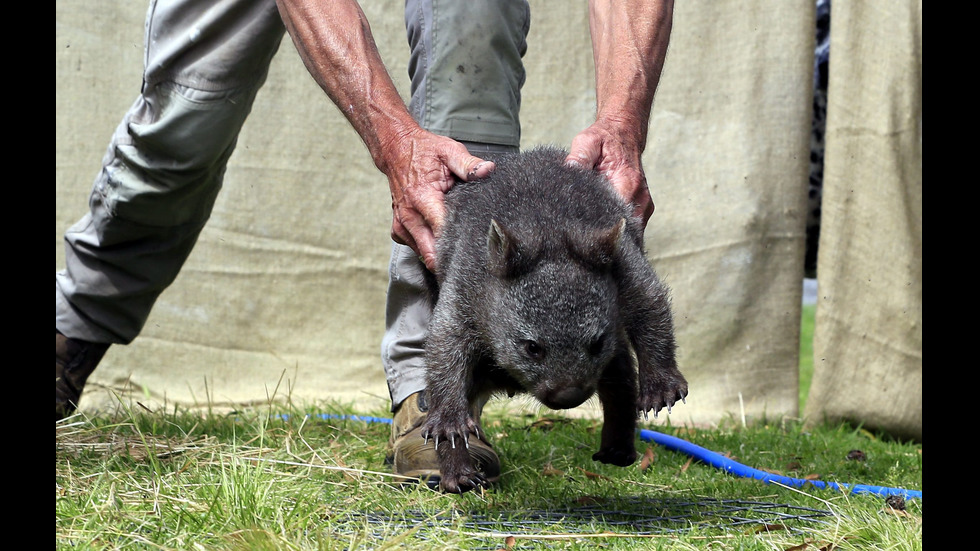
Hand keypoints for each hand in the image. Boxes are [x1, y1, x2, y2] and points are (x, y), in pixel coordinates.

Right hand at [384, 128, 494, 271]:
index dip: (461, 244)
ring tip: (457, 240)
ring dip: (440, 252)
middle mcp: (409, 216)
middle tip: (472, 255)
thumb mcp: (449, 151)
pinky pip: (417, 248)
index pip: (442, 232)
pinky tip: (440, 235)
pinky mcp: (399, 230)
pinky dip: (429, 246)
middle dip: (451, 258)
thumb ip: (468, 164)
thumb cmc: (423, 151)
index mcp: (422, 198)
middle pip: (431, 254)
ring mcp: (401, 225)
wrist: (395, 150)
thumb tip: (488, 170)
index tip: (477, 248)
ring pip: (424, 255)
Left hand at [565, 120, 654, 228]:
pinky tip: (599, 228)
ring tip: (588, 235)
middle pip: (622, 230)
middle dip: (603, 236)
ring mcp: (644, 206)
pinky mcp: (642, 210)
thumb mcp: (587, 142)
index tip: (580, 232)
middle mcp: (640, 198)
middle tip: (579, 237)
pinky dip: (616, 229)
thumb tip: (568, 171)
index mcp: (629, 183)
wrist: (624, 133)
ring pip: (628, 232)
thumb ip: (579, 157)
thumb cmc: (604, 139)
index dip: (598, 228)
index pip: (616, 217)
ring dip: (610, 234)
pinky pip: (630, 228)